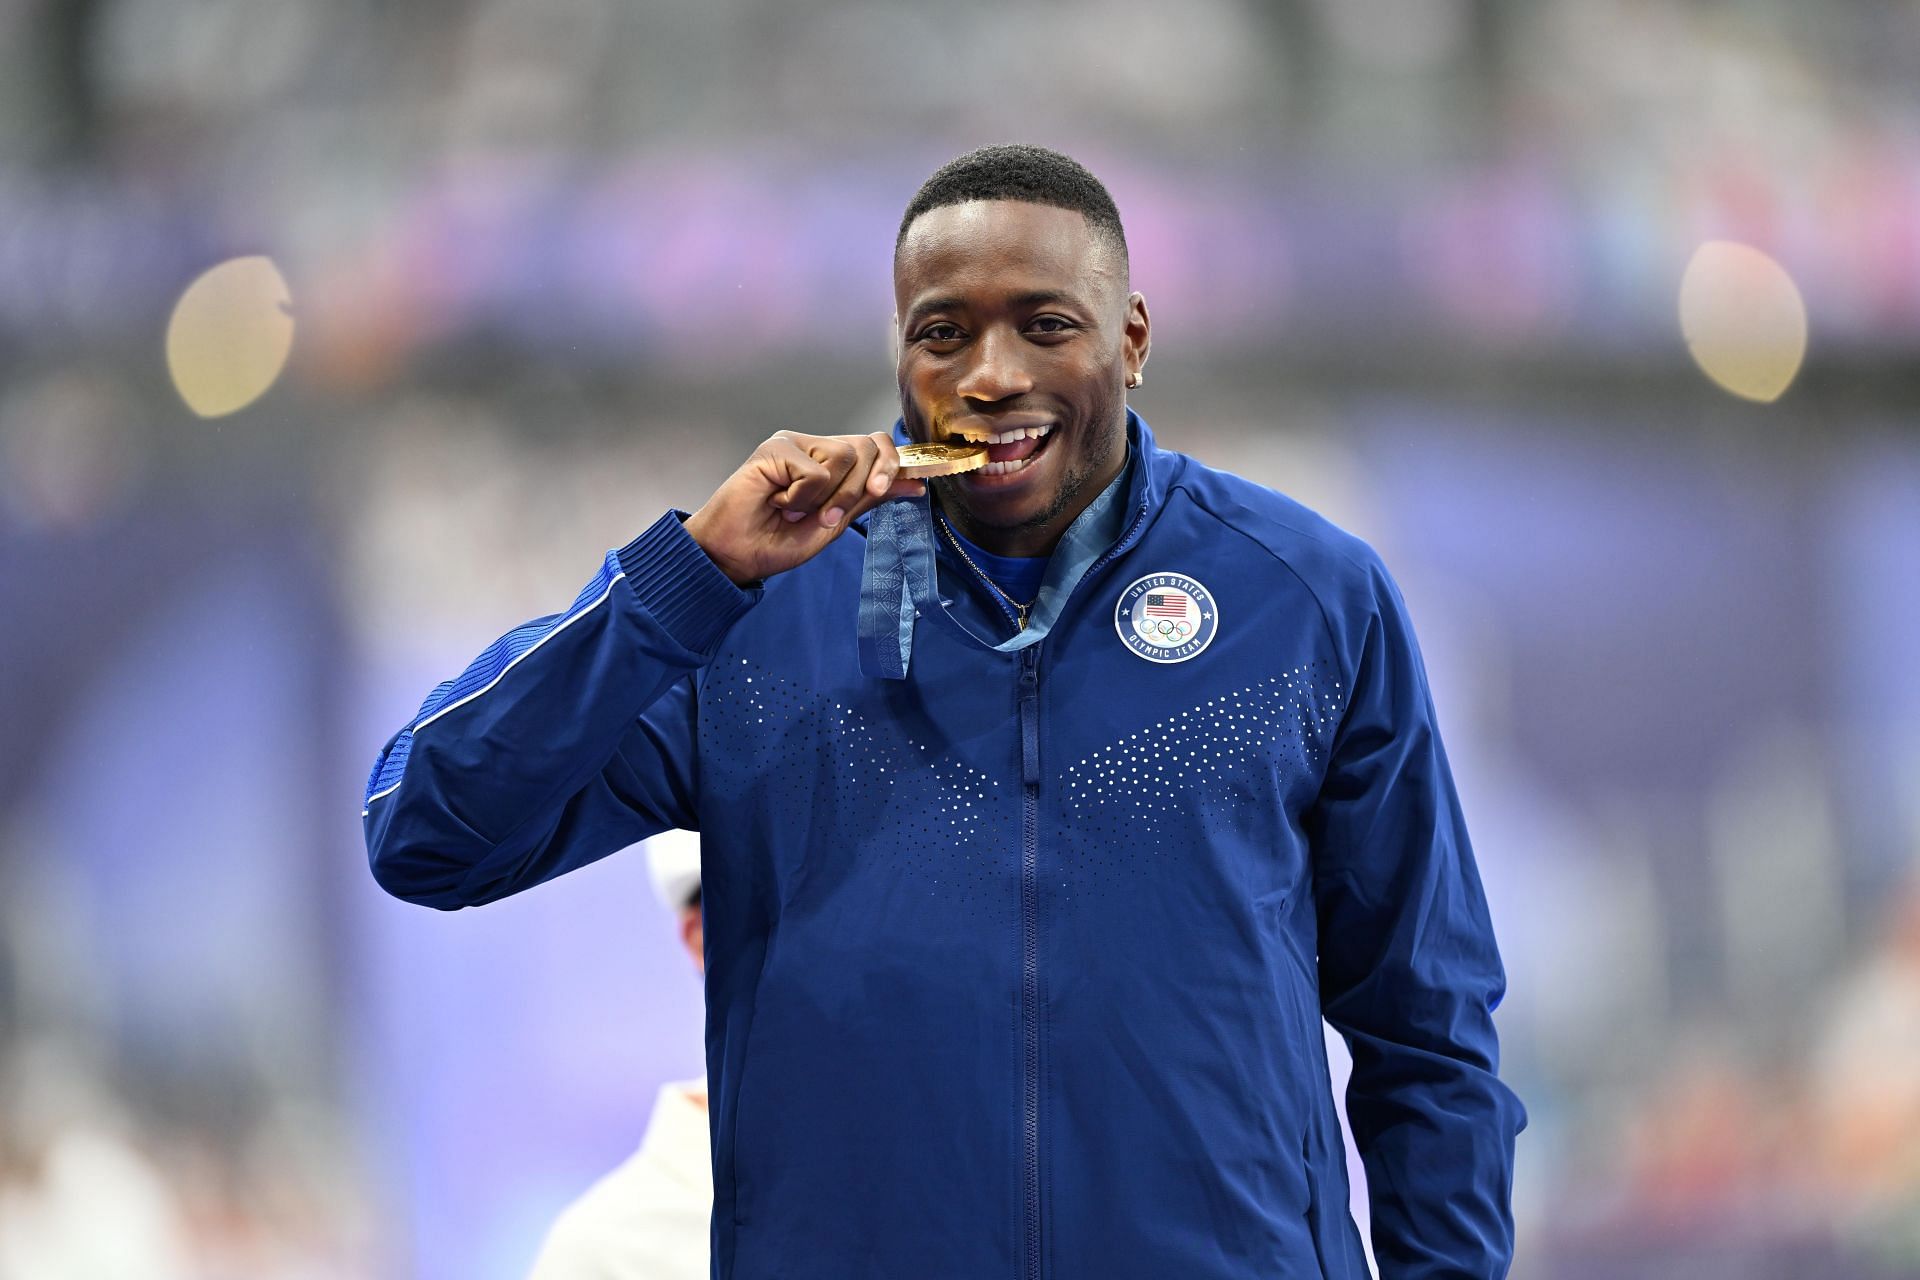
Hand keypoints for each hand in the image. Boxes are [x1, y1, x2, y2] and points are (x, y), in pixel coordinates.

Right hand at [683, 431, 924, 584]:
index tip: (884, 492)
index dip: (892, 466)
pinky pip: (816, 470)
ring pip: (845, 456)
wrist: (736, 555)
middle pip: (868, 447)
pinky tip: (777, 502)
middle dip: (857, 491)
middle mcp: (816, 447)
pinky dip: (801, 497)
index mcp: (833, 464)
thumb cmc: (777, 541)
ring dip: (827, 497)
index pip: (877, 446)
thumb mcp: (835, 523)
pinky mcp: (776, 446)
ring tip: (795, 511)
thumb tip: (916, 484)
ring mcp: (796, 443)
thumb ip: (870, 498)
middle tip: (827, 518)